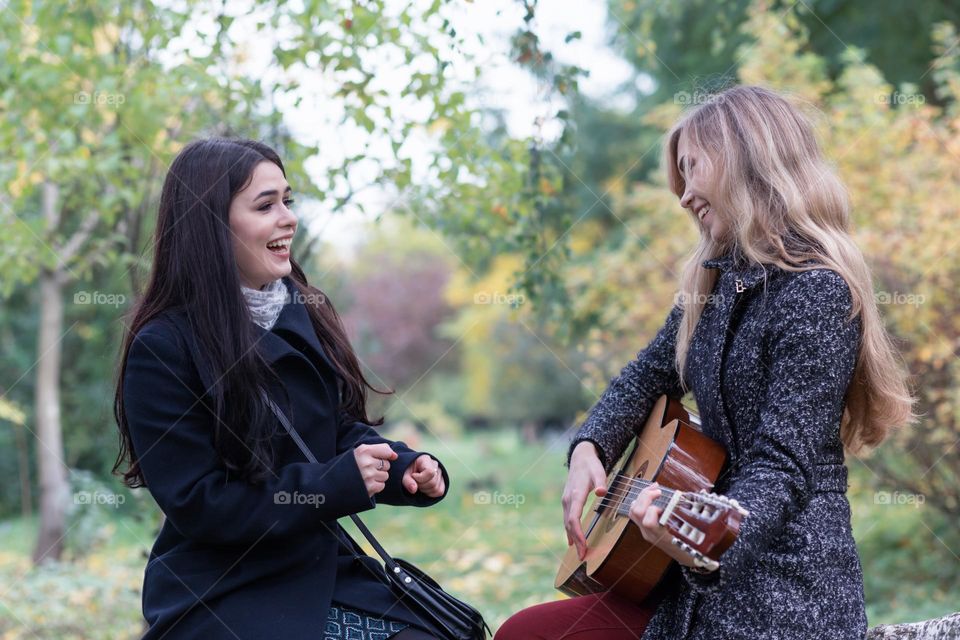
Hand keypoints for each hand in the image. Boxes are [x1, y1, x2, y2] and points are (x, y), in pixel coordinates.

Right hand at [354, 443, 397, 496]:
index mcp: (363, 451)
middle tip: (366, 470)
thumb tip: (395, 456)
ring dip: (378, 477)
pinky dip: (375, 486)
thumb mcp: (359, 453)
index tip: (381, 458)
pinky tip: (365, 484)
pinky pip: (382, 485)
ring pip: (385, 475)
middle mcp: (366, 462)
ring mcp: (368, 476)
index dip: (386, 455)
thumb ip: (377, 450)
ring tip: (365, 478)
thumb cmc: (349, 466)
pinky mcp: (370, 488)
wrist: (333, 485)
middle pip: (387, 464)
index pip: (386, 450)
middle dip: (379, 467)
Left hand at [402, 454, 444, 496]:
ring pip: (436, 488)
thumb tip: (414, 489)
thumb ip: (407, 481)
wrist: (410, 470)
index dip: (420, 478)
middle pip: (433, 482)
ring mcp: (440, 473)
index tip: (413, 476)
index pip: (430, 472)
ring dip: (425, 490)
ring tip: (419, 484)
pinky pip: (440, 492)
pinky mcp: (441, 480)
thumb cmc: (406, 470)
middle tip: (414, 482)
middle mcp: (435, 465)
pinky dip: (431, 494)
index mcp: (425, 459)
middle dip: (421, 486)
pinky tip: (424, 489)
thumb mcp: (403, 474)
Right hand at [562, 441, 607, 560]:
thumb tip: (601, 492)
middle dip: (576, 542)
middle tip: (583, 557)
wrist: (580, 458)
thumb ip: (601, 481)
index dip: (578, 533)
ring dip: (573, 539)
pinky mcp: (567, 503)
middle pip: (569, 525)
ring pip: (567, 524)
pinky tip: (574, 541)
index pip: (574, 518)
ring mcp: (566, 502)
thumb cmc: (590, 466)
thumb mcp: (598, 471)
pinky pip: (567, 520)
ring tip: (580, 553)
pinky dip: (571, 532)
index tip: (583, 545)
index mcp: (576, 495)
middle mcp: (568, 500)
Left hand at [628, 483, 696, 567]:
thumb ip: (693, 514)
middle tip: (658, 490)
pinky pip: (636, 513)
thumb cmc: (693, 547)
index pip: (648, 523)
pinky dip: (640, 502)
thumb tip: (699, 493)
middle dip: (645, 496)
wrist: (687, 559)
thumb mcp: (695, 533)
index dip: (653, 510)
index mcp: (662, 536)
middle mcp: (650, 534)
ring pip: (633, 511)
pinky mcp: (645, 528)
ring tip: (653, 489)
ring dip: (641, 497)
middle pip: (637, 512)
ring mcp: (646, 531)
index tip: (664, 506)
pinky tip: (650, 496)